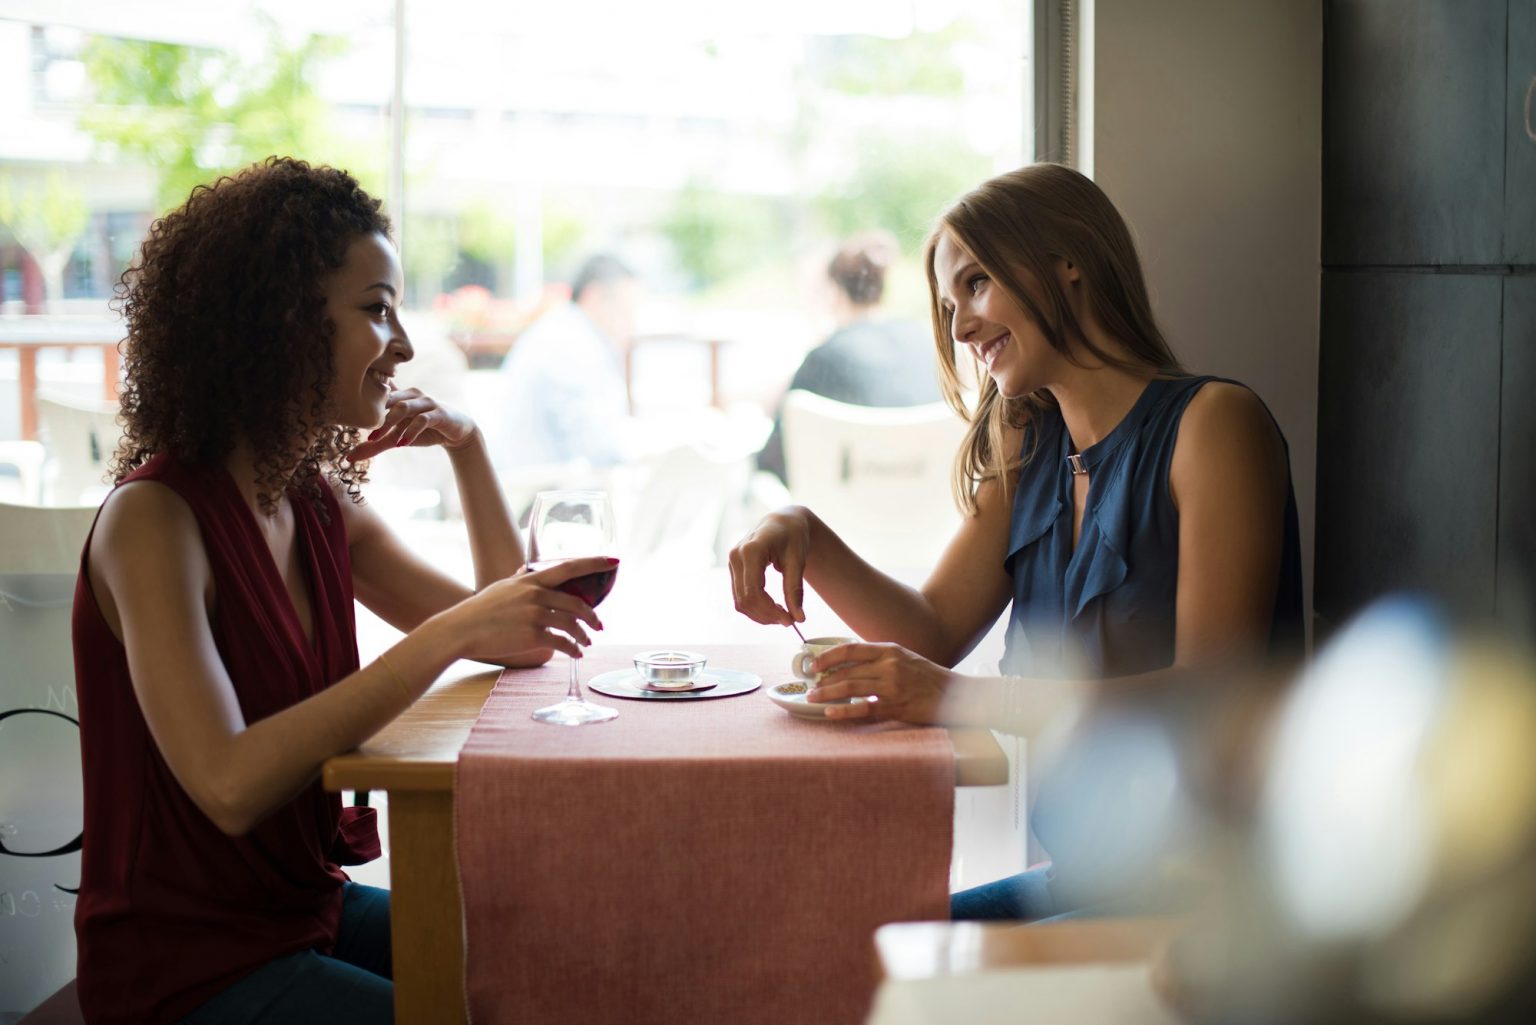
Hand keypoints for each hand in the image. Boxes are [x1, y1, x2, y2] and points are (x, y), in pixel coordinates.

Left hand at [350, 387, 476, 460]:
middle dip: (373, 412)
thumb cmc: (424, 431)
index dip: (364, 399)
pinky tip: (403, 443)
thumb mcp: (396, 438)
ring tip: (378, 438)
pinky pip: (422, 419)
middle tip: (359, 430)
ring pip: (403, 406)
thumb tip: (349, 458)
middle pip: (388, 397)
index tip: (348, 412)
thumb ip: (375, 445)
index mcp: (400, 394)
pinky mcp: (438, 413)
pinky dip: (411, 431)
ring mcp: (426, 402)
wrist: (457, 433)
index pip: (379, 391)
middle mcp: (411, 394)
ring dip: (389, 422)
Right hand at [440, 556, 610, 662]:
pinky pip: (563, 643)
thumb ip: (521, 580)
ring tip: (587, 643)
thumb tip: (528, 570)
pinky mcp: (532, 636)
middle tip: (599, 625)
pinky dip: (574, 649)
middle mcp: (536, 595)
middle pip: (577, 603)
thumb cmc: (481, 609)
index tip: (614, 561)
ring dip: (585, 635)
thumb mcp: (502, 587)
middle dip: (593, 616)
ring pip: (573, 625)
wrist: (461, 630)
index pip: (570, 567)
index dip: (595, 563)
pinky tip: (576, 653)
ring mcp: (535, 616)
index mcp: (531, 580)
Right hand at [728, 508, 812, 625]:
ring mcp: (732, 562)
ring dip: (760, 615)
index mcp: (751, 551)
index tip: (790, 620)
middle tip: (789, 621)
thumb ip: (795, 590)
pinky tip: (773, 608)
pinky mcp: (734, 568)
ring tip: (783, 615)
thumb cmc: (793, 536)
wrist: (783, 521)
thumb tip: (799, 618)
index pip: (753, 592)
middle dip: (766, 615)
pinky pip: (740, 596)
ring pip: (740, 601)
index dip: (770, 611)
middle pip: (744, 600)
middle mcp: (736, 556)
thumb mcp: (798, 561)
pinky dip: (755, 607)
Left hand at [807, 642, 961, 723]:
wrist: (956, 694)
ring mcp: (893, 687)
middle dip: (824, 680)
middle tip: (810, 688)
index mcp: (889, 650)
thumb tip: (848, 663)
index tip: (813, 664)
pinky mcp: (897, 707)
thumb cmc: (928, 677)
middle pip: (847, 671)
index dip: (828, 656)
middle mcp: (889, 666)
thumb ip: (879, 659)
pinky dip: (844, 712)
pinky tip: (831, 714)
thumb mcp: (904, 658)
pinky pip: (864, 709)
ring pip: (851, 689)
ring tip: (813, 699)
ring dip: (828, 694)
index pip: (850, 649)